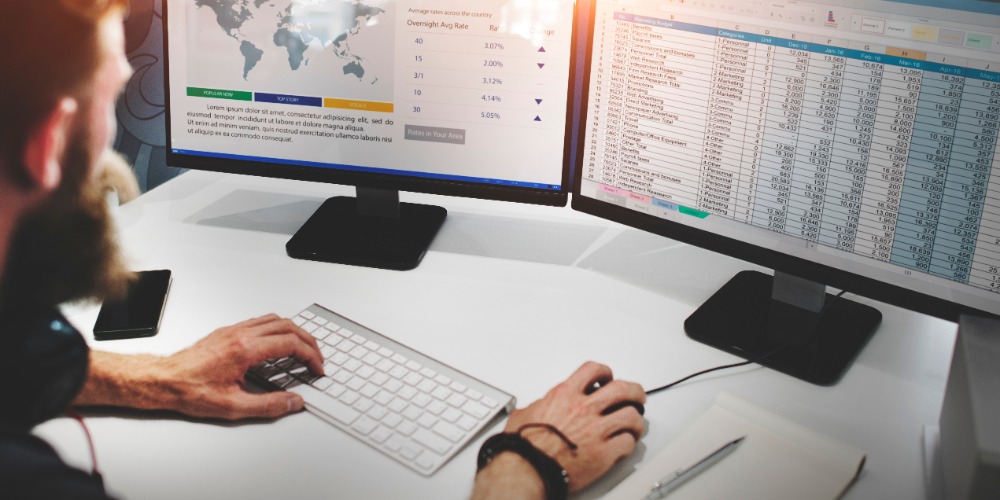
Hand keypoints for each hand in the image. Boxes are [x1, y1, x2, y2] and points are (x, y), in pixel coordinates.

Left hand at [78, 314, 324, 419]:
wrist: (163, 380)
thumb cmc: (190, 390)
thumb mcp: (233, 407)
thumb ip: (268, 405)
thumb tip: (293, 402)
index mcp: (245, 350)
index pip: (290, 344)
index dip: (310, 356)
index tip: (317, 368)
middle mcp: (241, 334)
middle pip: (288, 327)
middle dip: (308, 342)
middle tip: (317, 358)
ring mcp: (234, 330)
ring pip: (275, 320)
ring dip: (295, 332)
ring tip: (304, 348)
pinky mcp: (228, 331)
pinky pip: (260, 321)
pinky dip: (278, 328)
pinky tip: (279, 342)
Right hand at [502, 361, 645, 491]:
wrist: (527, 469)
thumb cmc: (523, 445)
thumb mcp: (525, 414)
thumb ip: (539, 406)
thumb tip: (539, 406)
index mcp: (565, 395)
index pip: (594, 370)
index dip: (605, 373)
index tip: (608, 379)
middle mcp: (583, 408)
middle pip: (622, 389)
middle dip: (634, 392)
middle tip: (637, 398)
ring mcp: (596, 431)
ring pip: (631, 416)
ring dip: (636, 420)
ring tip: (634, 425)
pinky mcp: (603, 454)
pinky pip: (628, 443)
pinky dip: (629, 444)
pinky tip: (624, 446)